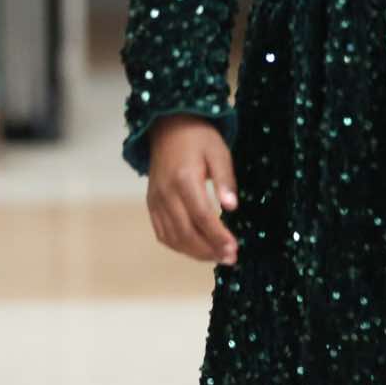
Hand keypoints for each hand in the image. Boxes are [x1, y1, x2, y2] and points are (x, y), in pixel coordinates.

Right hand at [145, 115, 239, 266]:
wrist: (169, 126)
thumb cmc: (199, 137)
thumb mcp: (219, 152)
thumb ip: (226, 180)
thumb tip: (232, 207)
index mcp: (184, 179)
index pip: (202, 216)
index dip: (218, 236)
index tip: (234, 249)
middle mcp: (166, 193)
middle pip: (185, 232)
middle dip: (208, 250)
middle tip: (229, 259)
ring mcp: (155, 200)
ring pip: (172, 237)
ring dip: (194, 253)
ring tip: (216, 258)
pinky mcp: (151, 203)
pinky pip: (161, 232)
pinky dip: (178, 246)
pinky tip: (195, 250)